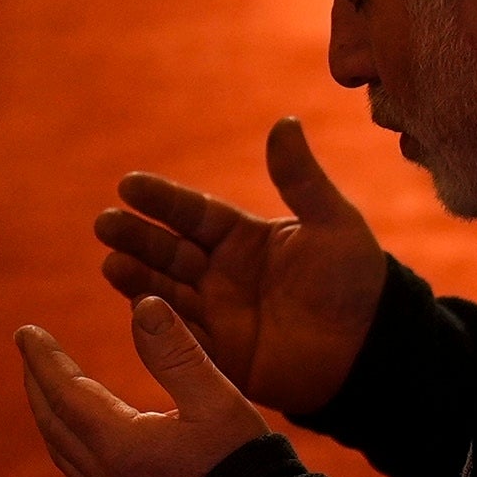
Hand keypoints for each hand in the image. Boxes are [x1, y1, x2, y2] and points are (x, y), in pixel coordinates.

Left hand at [16, 294, 276, 476]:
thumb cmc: (242, 466)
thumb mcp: (217, 400)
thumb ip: (176, 352)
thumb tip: (142, 304)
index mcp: (123, 446)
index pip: (66, 394)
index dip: (44, 359)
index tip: (26, 331)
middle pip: (54, 424)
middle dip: (37, 383)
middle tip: (28, 350)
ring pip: (64, 452)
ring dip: (49, 415)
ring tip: (46, 387)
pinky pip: (82, 472)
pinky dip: (68, 441)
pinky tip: (81, 433)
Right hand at [94, 116, 395, 410]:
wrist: (371, 347)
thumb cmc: (356, 280)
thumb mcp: (332, 223)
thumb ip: (301, 178)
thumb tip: (285, 122)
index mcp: (243, 238)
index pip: (193, 214)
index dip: (161, 201)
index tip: (128, 185)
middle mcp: (221, 273)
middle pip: (169, 250)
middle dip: (136, 237)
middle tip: (105, 223)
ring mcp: (217, 313)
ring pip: (167, 290)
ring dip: (137, 277)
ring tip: (110, 262)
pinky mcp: (221, 354)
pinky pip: (183, 336)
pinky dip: (160, 323)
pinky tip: (138, 307)